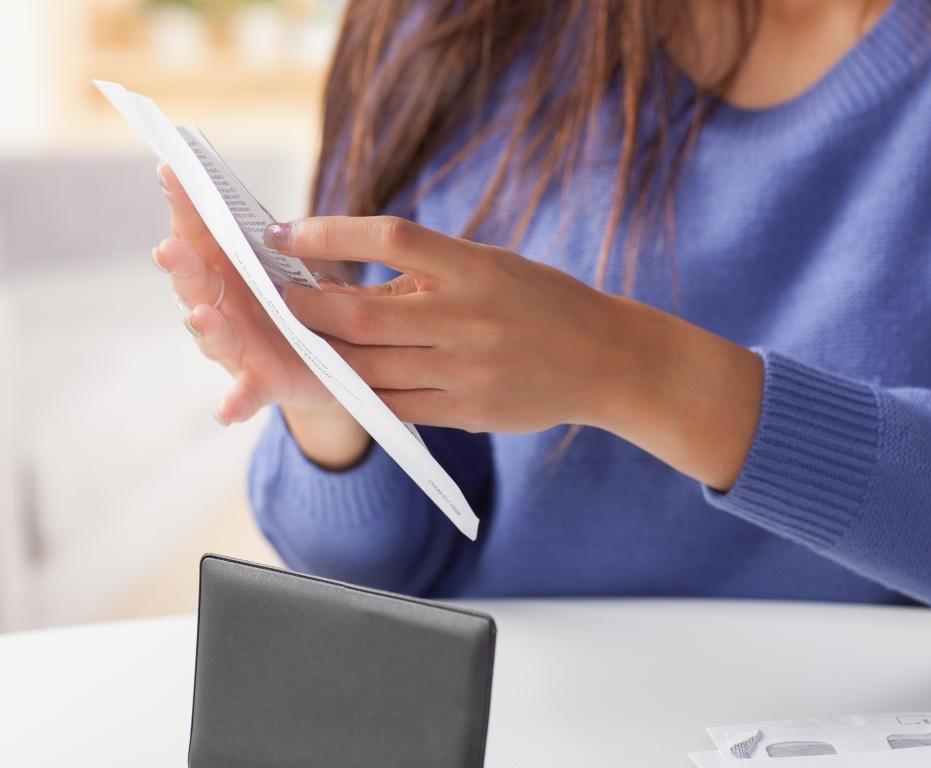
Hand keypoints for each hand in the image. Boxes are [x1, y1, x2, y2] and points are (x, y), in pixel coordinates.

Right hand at [153, 165, 370, 468]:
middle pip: (197, 282)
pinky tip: (226, 410)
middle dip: (182, 265)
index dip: (185, 206)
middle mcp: (223, 307)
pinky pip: (245, 395)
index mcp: (230, 272)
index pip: (201, 233)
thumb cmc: (303, 307)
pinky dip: (234, 402)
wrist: (330, 365)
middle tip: (170, 248)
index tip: (171, 172)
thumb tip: (277, 222)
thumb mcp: (298, 271)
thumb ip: (283, 248)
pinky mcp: (262, 383)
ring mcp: (238, 347)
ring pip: (214, 335)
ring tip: (203, 315)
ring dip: (205, 324)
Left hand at [270, 215, 763, 488]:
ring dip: (324, 353)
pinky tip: (339, 379)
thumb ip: (427, 274)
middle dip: (307, 307)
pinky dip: (360, 392)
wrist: (606, 361)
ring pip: (369, 366)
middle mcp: (468, 318)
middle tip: (277, 298)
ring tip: (298, 340)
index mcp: (476, 268)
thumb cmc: (543, 303)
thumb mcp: (492, 268)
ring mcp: (467, 371)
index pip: (389, 238)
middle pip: (362, 313)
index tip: (285, 232)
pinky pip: (395, 405)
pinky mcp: (468, 412)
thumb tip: (346, 279)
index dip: (329, 232)